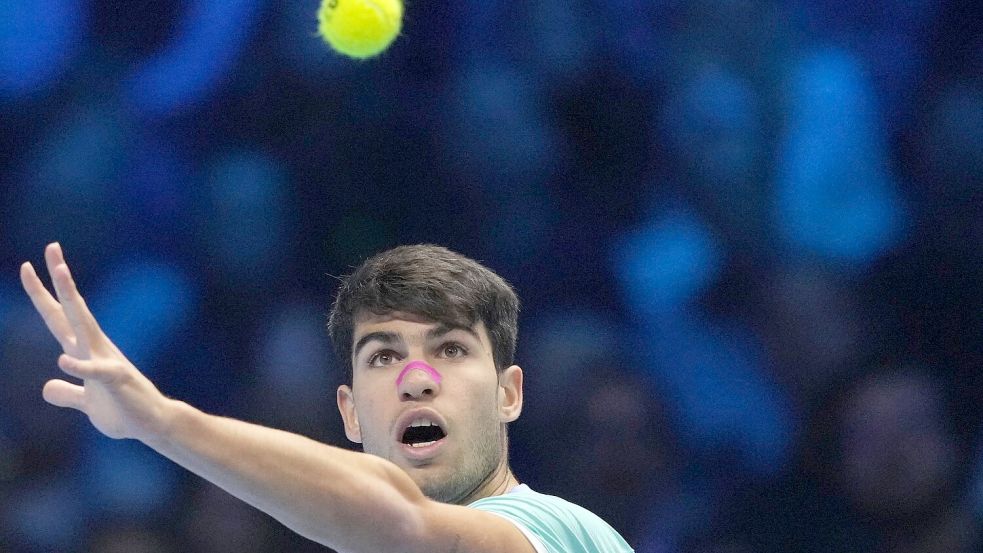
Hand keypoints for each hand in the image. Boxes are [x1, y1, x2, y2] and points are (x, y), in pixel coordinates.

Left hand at [20, 243, 170, 440]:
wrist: (152, 424)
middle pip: (70, 309)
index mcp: (84, 351)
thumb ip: (67, 392)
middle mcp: (93, 348)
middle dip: (59, 279)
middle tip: (51, 248)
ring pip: (84, 324)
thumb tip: (48, 387)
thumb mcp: (85, 403)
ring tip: (62, 274)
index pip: (58, 316)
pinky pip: (96, 370)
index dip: (42, 293)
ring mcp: (105, 361)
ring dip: (73, 298)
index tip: (29, 266)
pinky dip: (80, 367)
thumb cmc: (123, 410)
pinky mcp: (116, 381)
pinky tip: (63, 361)